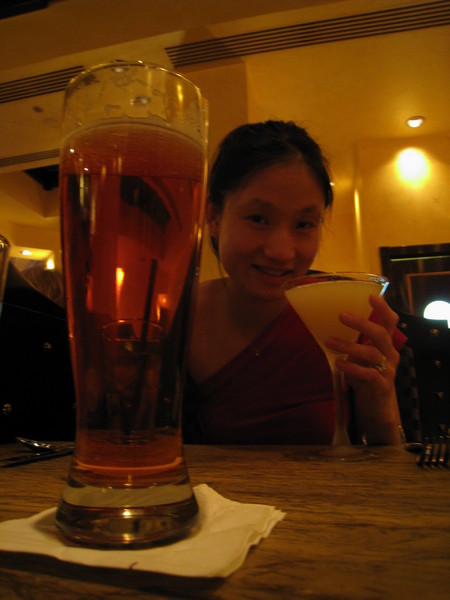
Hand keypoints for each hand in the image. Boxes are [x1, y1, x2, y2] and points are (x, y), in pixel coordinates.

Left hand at [325, 295, 401, 443]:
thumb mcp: (358, 355)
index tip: (371, 296)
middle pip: (381, 334)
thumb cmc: (365, 375)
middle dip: (361, 323)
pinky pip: (369, 374)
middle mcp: (390, 354)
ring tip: (329, 341)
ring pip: (372, 353)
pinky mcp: (382, 386)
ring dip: (349, 346)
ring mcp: (388, 370)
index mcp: (385, 343)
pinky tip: (338, 363)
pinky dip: (353, 367)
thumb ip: (351, 340)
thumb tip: (323, 322)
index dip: (383, 308)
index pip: (390, 321)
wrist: (376, 406)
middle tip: (342, 315)